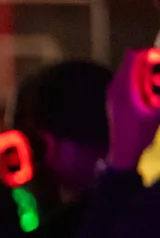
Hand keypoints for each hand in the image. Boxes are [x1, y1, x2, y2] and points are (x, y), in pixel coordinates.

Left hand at [106, 50, 159, 171]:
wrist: (123, 152)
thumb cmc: (141, 132)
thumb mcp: (158, 110)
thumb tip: (158, 80)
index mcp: (125, 86)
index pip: (135, 54)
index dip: (151, 53)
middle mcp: (116, 86)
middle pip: (134, 62)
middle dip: (152, 65)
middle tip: (159, 82)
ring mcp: (113, 93)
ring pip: (132, 73)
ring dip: (148, 76)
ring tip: (157, 89)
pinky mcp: (114, 99)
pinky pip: (129, 83)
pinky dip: (142, 85)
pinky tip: (151, 98)